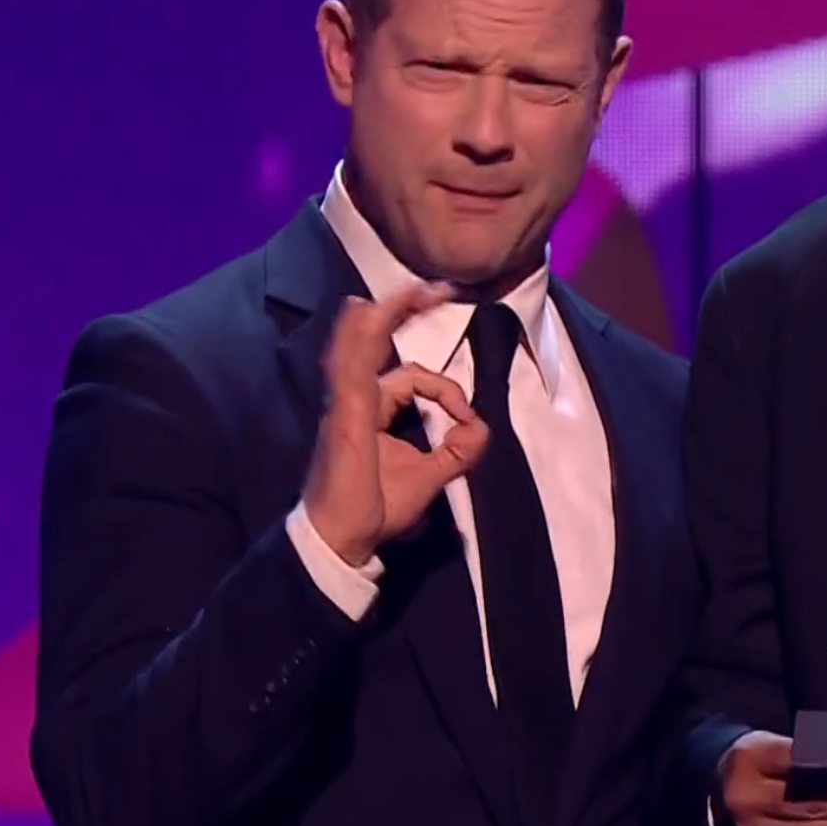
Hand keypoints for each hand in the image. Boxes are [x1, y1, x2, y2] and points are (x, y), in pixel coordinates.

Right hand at [303, 282, 488, 564]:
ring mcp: (346, 402)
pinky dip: (357, 337)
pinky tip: (364, 311)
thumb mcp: (432, 476)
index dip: (449, 391)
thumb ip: (458, 451)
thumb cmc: (376, 506)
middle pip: (378, 340)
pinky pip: (350, 367)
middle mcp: (357, 397)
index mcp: (375, 407)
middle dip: (405, 310)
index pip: (415, 378)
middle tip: (438, 287)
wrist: (345, 537)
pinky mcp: (344, 414)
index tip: (468, 420)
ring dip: (389, 312)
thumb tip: (482, 427)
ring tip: (414, 288)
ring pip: (363, 344)